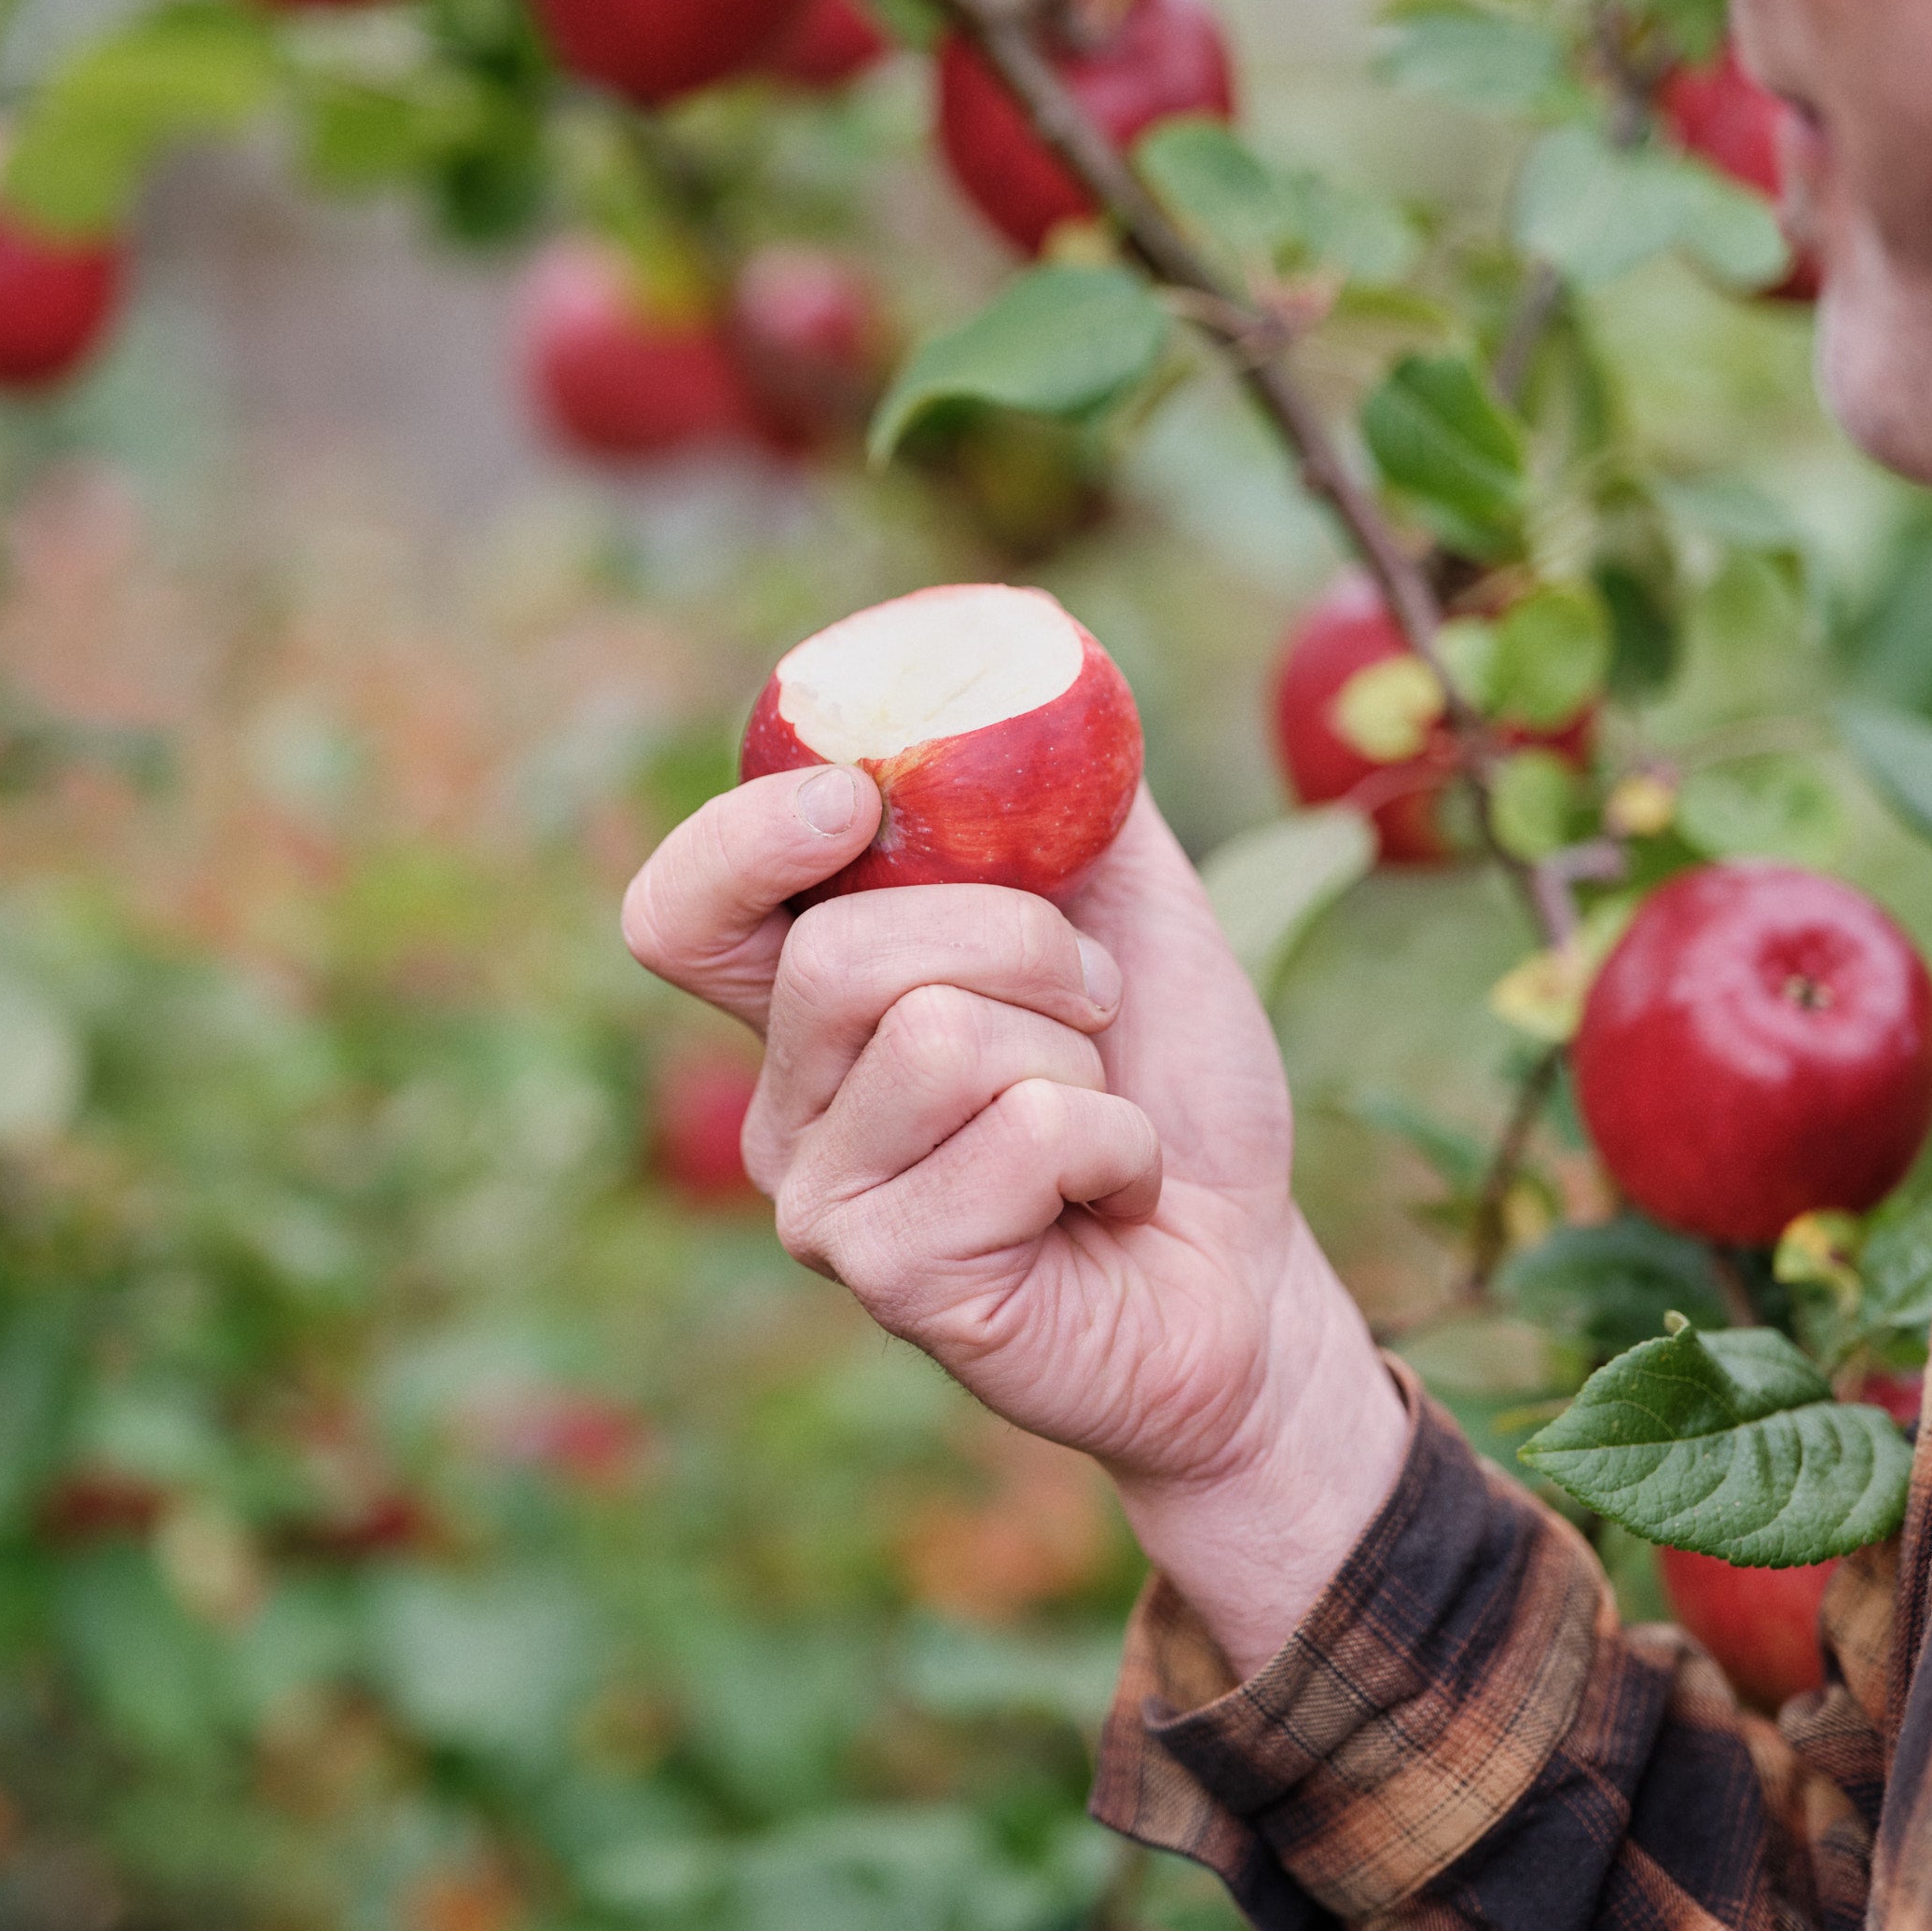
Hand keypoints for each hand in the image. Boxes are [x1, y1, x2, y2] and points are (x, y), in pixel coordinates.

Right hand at [621, 764, 1408, 1673]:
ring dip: (1078, 1052)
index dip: (740, 843)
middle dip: (1019, 944)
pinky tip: (1113, 1197)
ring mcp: (826, 1208)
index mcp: (814, 1007)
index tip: (855, 806)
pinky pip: (1018, 1136)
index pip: (681, 914)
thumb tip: (1034, 649)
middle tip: (1094, 1004)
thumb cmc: (1173, 1094)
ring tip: (1103, 1110)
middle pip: (838, 956)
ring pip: (937, 1037)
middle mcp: (789, 1107)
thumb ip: (1061, 800)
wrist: (1250, 1276)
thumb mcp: (1129, 911)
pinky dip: (1114, 1144)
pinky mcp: (895, 1281)